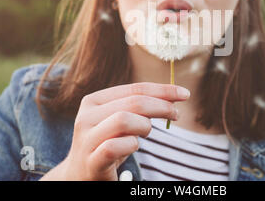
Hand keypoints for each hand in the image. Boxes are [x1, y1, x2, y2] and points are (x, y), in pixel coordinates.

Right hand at [40, 82, 189, 180]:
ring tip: (145, 134)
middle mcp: (86, 117)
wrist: (79, 176)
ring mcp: (86, 140)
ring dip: (144, 126)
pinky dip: (131, 145)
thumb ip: (137, 107)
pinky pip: (113, 147)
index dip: (162, 90)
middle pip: (133, 103)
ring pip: (123, 120)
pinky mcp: (91, 162)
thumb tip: (173, 96)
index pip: (134, 88)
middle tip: (175, 114)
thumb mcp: (119, 121)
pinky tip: (133, 146)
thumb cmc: (107, 144)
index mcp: (94, 101)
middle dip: (161, 106)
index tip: (184, 94)